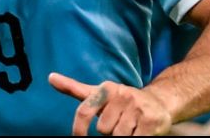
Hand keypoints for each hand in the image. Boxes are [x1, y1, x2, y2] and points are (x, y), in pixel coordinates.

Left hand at [49, 72, 171, 135]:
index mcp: (106, 88)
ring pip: (118, 137)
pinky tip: (139, 132)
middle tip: (120, 122)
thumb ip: (74, 88)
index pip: (84, 111)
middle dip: (110, 131)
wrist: (159, 101)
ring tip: (130, 127)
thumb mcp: (99, 93)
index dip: (79, 129)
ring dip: (123, 136)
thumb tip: (50, 77)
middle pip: (103, 129)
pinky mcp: (151, 120)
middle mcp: (122, 94)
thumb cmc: (122, 101)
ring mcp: (137, 106)